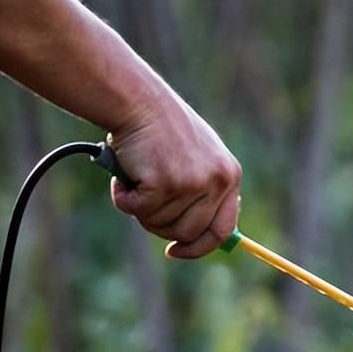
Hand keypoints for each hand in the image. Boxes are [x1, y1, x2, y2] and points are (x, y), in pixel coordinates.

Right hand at [106, 91, 241, 258]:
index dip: (198, 247)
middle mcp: (216, 181)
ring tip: (134, 179)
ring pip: (160, 224)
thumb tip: (194, 235)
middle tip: (143, 207)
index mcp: (230, 176)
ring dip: (140, 209)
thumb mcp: (196, 158)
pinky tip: (123, 177)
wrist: (137, 100)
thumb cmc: (161, 128)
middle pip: (189, 232)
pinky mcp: (165, 183)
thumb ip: (203, 192)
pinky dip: (124, 199)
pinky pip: (138, 210)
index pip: (223, 230)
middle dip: (161, 228)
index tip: (176, 251)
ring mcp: (192, 183)